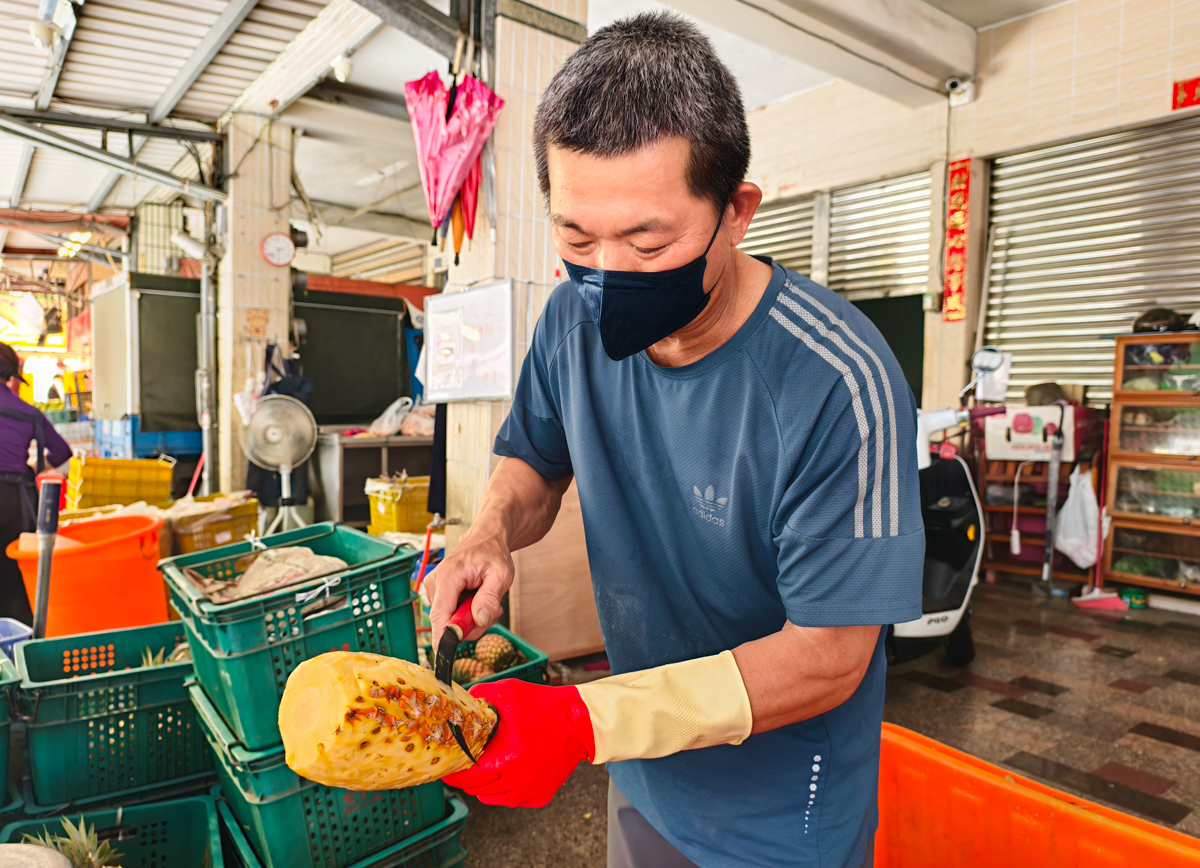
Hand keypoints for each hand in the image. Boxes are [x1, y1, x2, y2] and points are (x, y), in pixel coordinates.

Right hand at [426, 529, 513, 644]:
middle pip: (447, 623)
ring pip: (451, 622)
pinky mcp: (437, 595)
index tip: (445, 658)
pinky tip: (476, 598)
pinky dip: (466, 613)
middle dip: (471, 624)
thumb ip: (490, 597)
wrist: (485, 539)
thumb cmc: (493, 553)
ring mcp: (433, 590)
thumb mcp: (501, 574)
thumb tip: (479, 620)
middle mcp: (434, 584)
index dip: (443, 639)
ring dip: (471, 618)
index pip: (440, 615)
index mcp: (448, 576)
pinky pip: (451, 617)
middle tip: (490, 608)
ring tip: (484, 597)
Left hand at [442, 679, 594, 806]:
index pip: (466, 777)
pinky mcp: (539, 797)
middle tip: (462, 763)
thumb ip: (479, 695)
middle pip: (475, 789)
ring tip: (484, 765)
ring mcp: (528, 792)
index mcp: (506, 759)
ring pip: (490, 797)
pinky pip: (509, 799)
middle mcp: (517, 782)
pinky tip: (504, 771)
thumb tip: (459, 702)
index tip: (446, 765)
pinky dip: (502, 789)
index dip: (452, 772)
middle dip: (465, 777)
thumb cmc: (544, 707)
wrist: (580, 723)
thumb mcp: (508, 692)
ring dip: (483, 784)